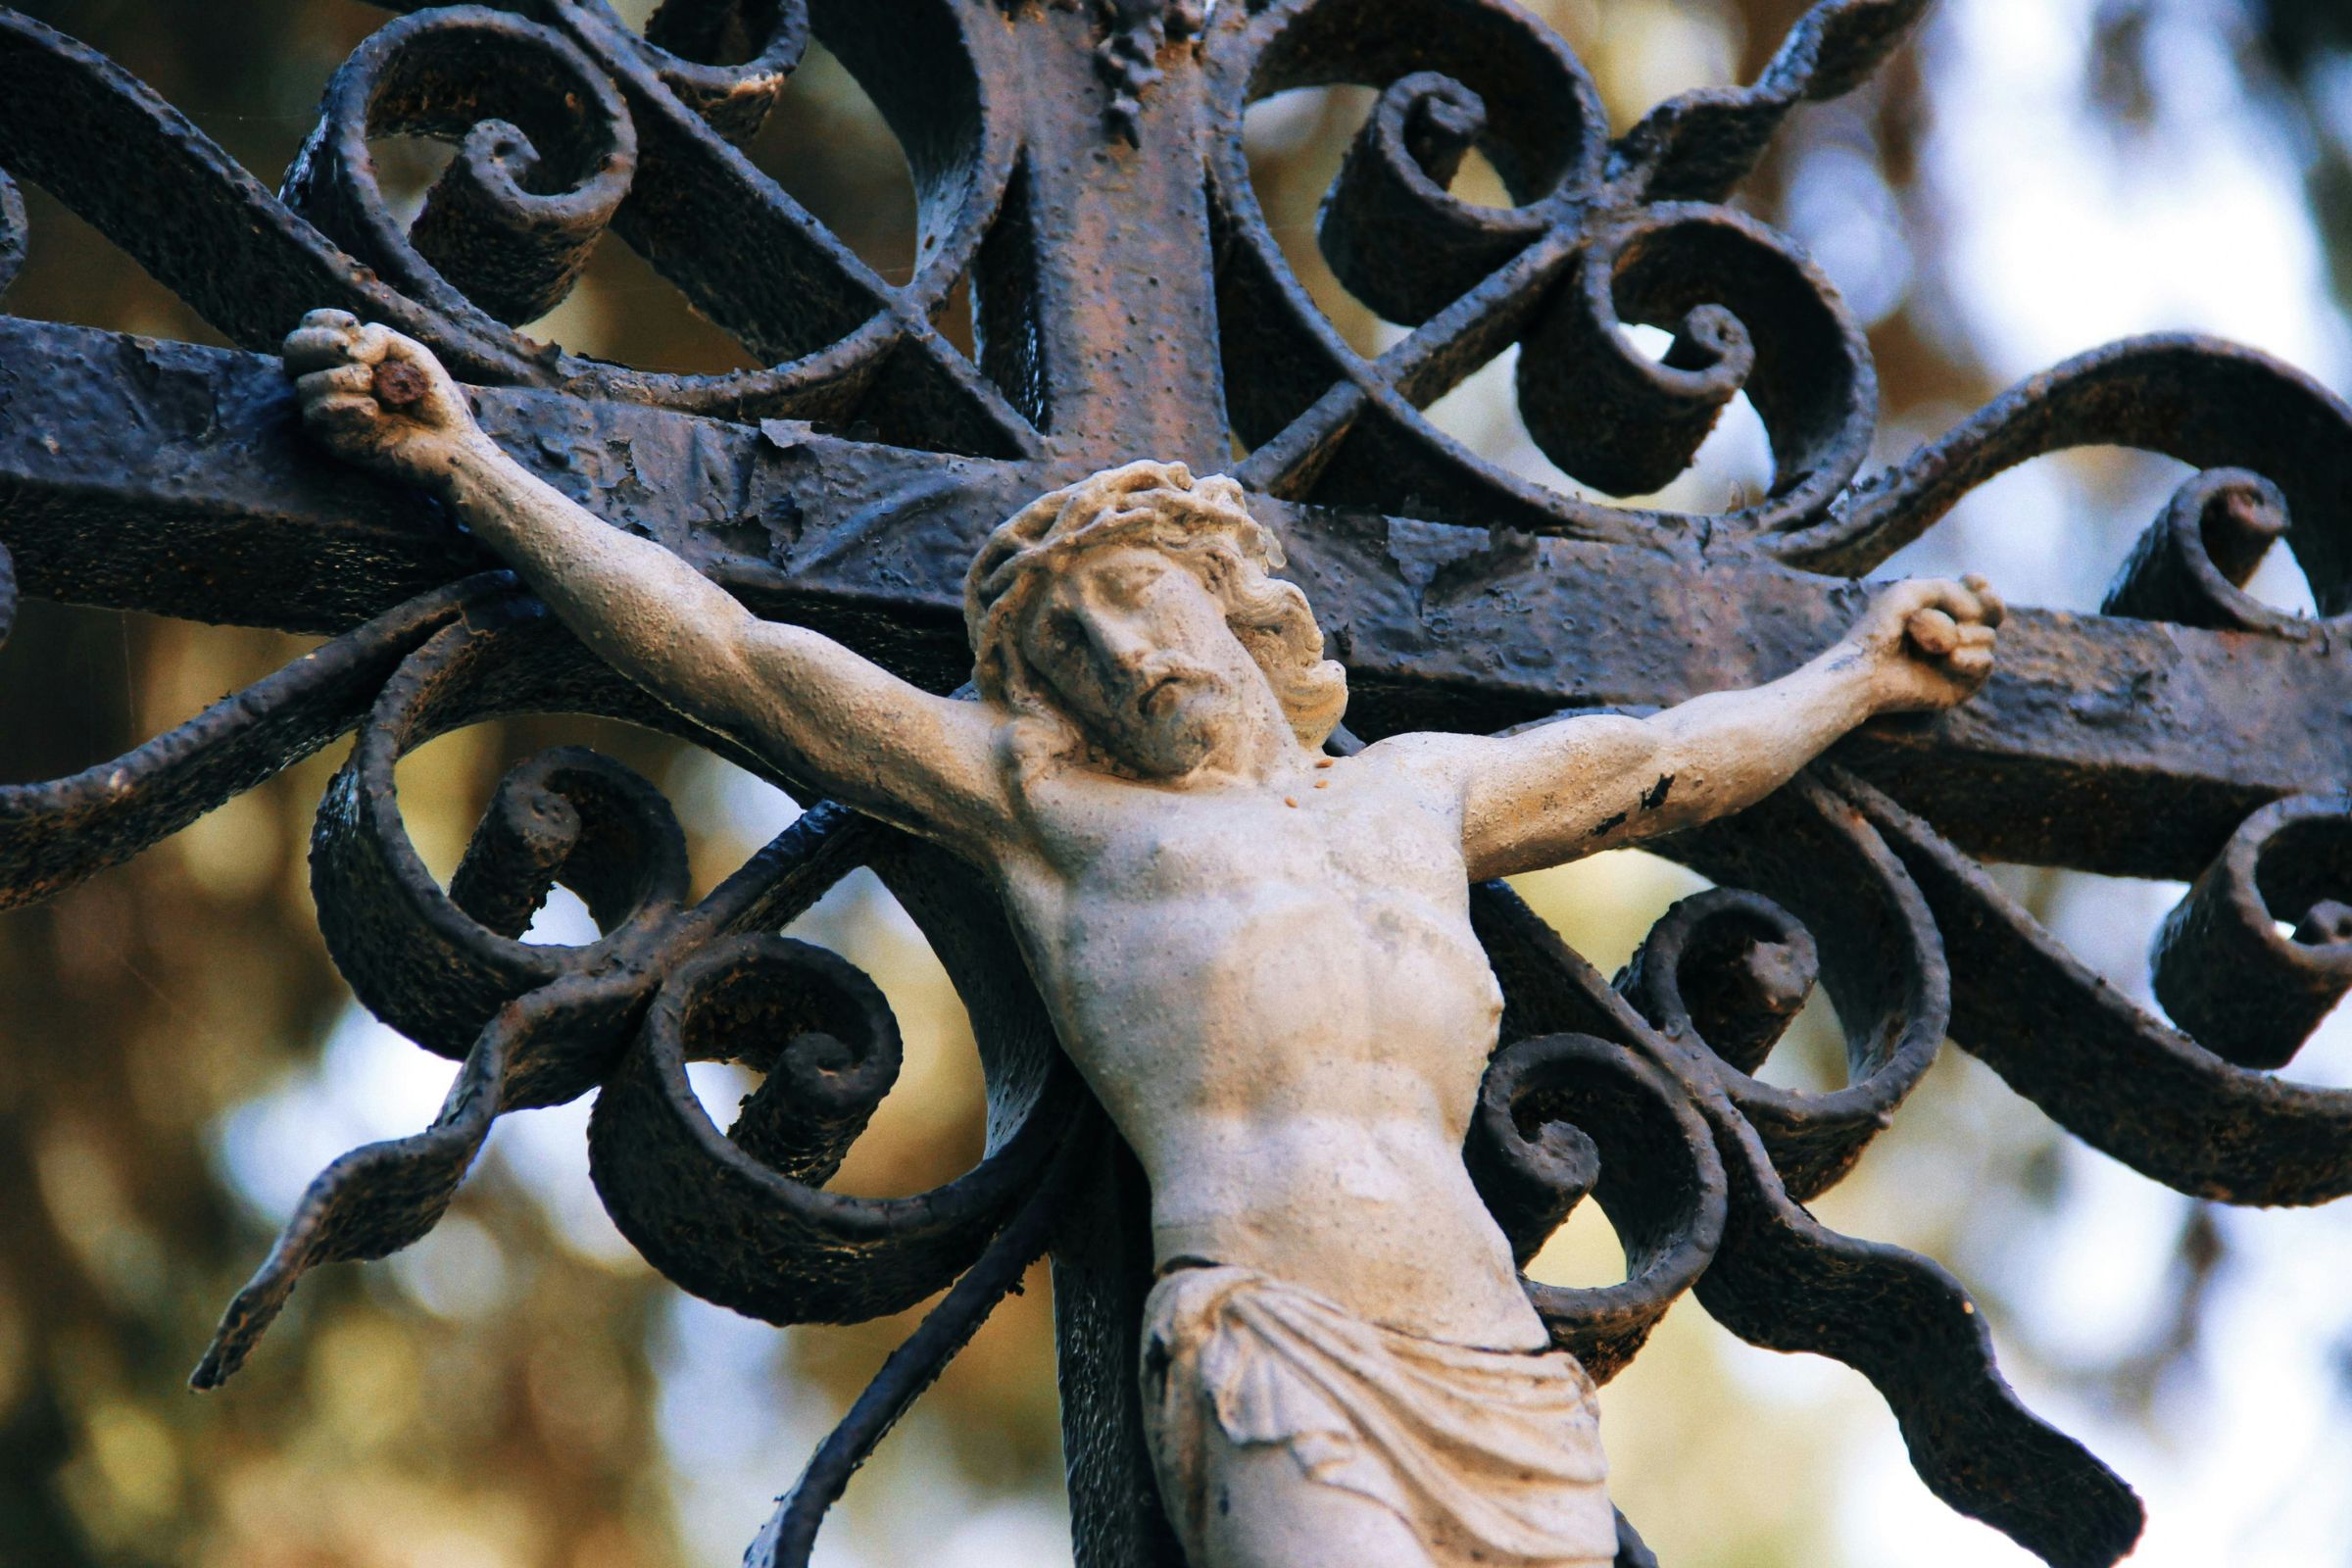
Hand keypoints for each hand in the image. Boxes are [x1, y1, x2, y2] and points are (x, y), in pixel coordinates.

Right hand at [283, 309, 489, 488]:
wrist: (452, 445)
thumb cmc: (435, 401)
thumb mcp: (411, 355)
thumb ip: (378, 337)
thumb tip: (347, 349)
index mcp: (348, 358)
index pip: (310, 327)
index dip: (324, 322)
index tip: (354, 326)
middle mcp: (331, 381)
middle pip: (292, 350)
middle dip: (318, 344)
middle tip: (353, 355)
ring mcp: (329, 411)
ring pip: (304, 384)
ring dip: (343, 380)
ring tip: (377, 391)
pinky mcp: (332, 440)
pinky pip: (315, 414)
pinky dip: (345, 407)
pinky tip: (374, 413)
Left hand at [1843, 575, 2004, 714]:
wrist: (1867, 670)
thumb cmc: (1880, 630)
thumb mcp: (1909, 592)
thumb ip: (1947, 589)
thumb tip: (1978, 609)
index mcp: (1939, 611)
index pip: (1975, 595)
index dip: (1980, 587)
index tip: (1974, 582)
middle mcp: (1952, 635)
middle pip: (1993, 614)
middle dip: (1991, 604)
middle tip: (1986, 599)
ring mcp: (1959, 660)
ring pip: (1988, 637)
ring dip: (1966, 634)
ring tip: (1933, 645)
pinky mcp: (1962, 686)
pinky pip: (1986, 663)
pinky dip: (1969, 658)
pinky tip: (1950, 658)